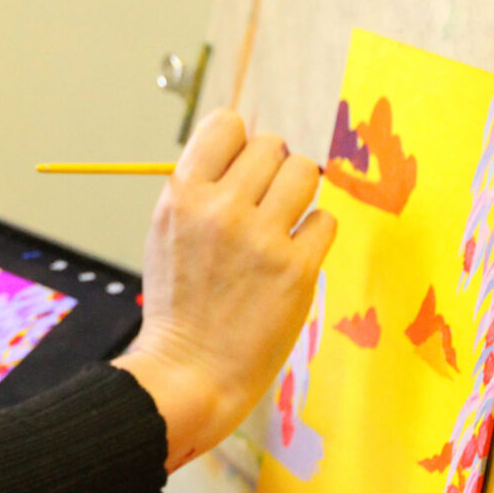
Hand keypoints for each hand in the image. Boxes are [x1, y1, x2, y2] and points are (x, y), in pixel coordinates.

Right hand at [111, 109, 334, 470]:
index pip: (227, 123)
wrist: (190, 369)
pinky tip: (294, 256)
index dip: (239, 143)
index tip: (241, 169)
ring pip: (306, 172)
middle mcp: (221, 208)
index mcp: (182, 193)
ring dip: (300, 194)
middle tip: (265, 204)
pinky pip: (325, 220)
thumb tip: (247, 147)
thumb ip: (202, 187)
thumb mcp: (168, 230)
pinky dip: (314, 235)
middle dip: (272, 170)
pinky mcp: (297, 269)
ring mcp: (261, 238)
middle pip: (272, 145)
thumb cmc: (180, 301)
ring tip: (284, 223)